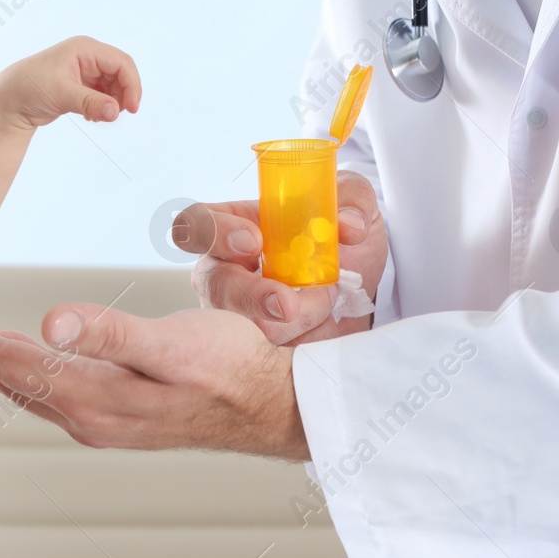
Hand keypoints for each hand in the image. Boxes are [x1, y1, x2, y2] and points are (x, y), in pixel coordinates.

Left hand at [0, 36, 140, 128]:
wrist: (9, 100)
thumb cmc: (29, 87)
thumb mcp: (61, 94)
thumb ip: (90, 103)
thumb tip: (115, 112)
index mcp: (85, 48)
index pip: (121, 63)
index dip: (132, 85)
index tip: (131, 109)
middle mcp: (88, 56)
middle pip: (121, 74)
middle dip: (122, 96)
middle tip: (113, 116)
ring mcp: (85, 71)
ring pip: (114, 86)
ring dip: (112, 103)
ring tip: (95, 117)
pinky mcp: (81, 85)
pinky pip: (103, 95)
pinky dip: (102, 107)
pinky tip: (89, 117)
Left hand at [0, 304, 306, 459]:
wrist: (277, 404)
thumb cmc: (234, 368)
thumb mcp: (173, 344)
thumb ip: (110, 333)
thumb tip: (49, 323)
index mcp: (98, 398)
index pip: (15, 364)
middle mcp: (93, 416)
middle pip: (14, 378)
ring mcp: (107, 419)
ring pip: (33, 388)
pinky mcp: (123, 413)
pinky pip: (57, 392)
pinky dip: (29, 371)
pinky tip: (28, 358)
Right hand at [175, 171, 386, 344]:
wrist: (360, 291)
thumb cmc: (339, 237)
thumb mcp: (352, 202)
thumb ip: (352, 200)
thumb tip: (348, 226)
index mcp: (233, 225)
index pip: (198, 224)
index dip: (216, 232)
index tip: (254, 241)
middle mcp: (224, 270)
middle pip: (212, 284)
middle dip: (250, 296)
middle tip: (288, 304)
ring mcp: (233, 314)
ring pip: (242, 329)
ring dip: (294, 320)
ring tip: (326, 302)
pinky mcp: (253, 351)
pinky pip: (266, 357)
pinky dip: (301, 343)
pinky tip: (321, 328)